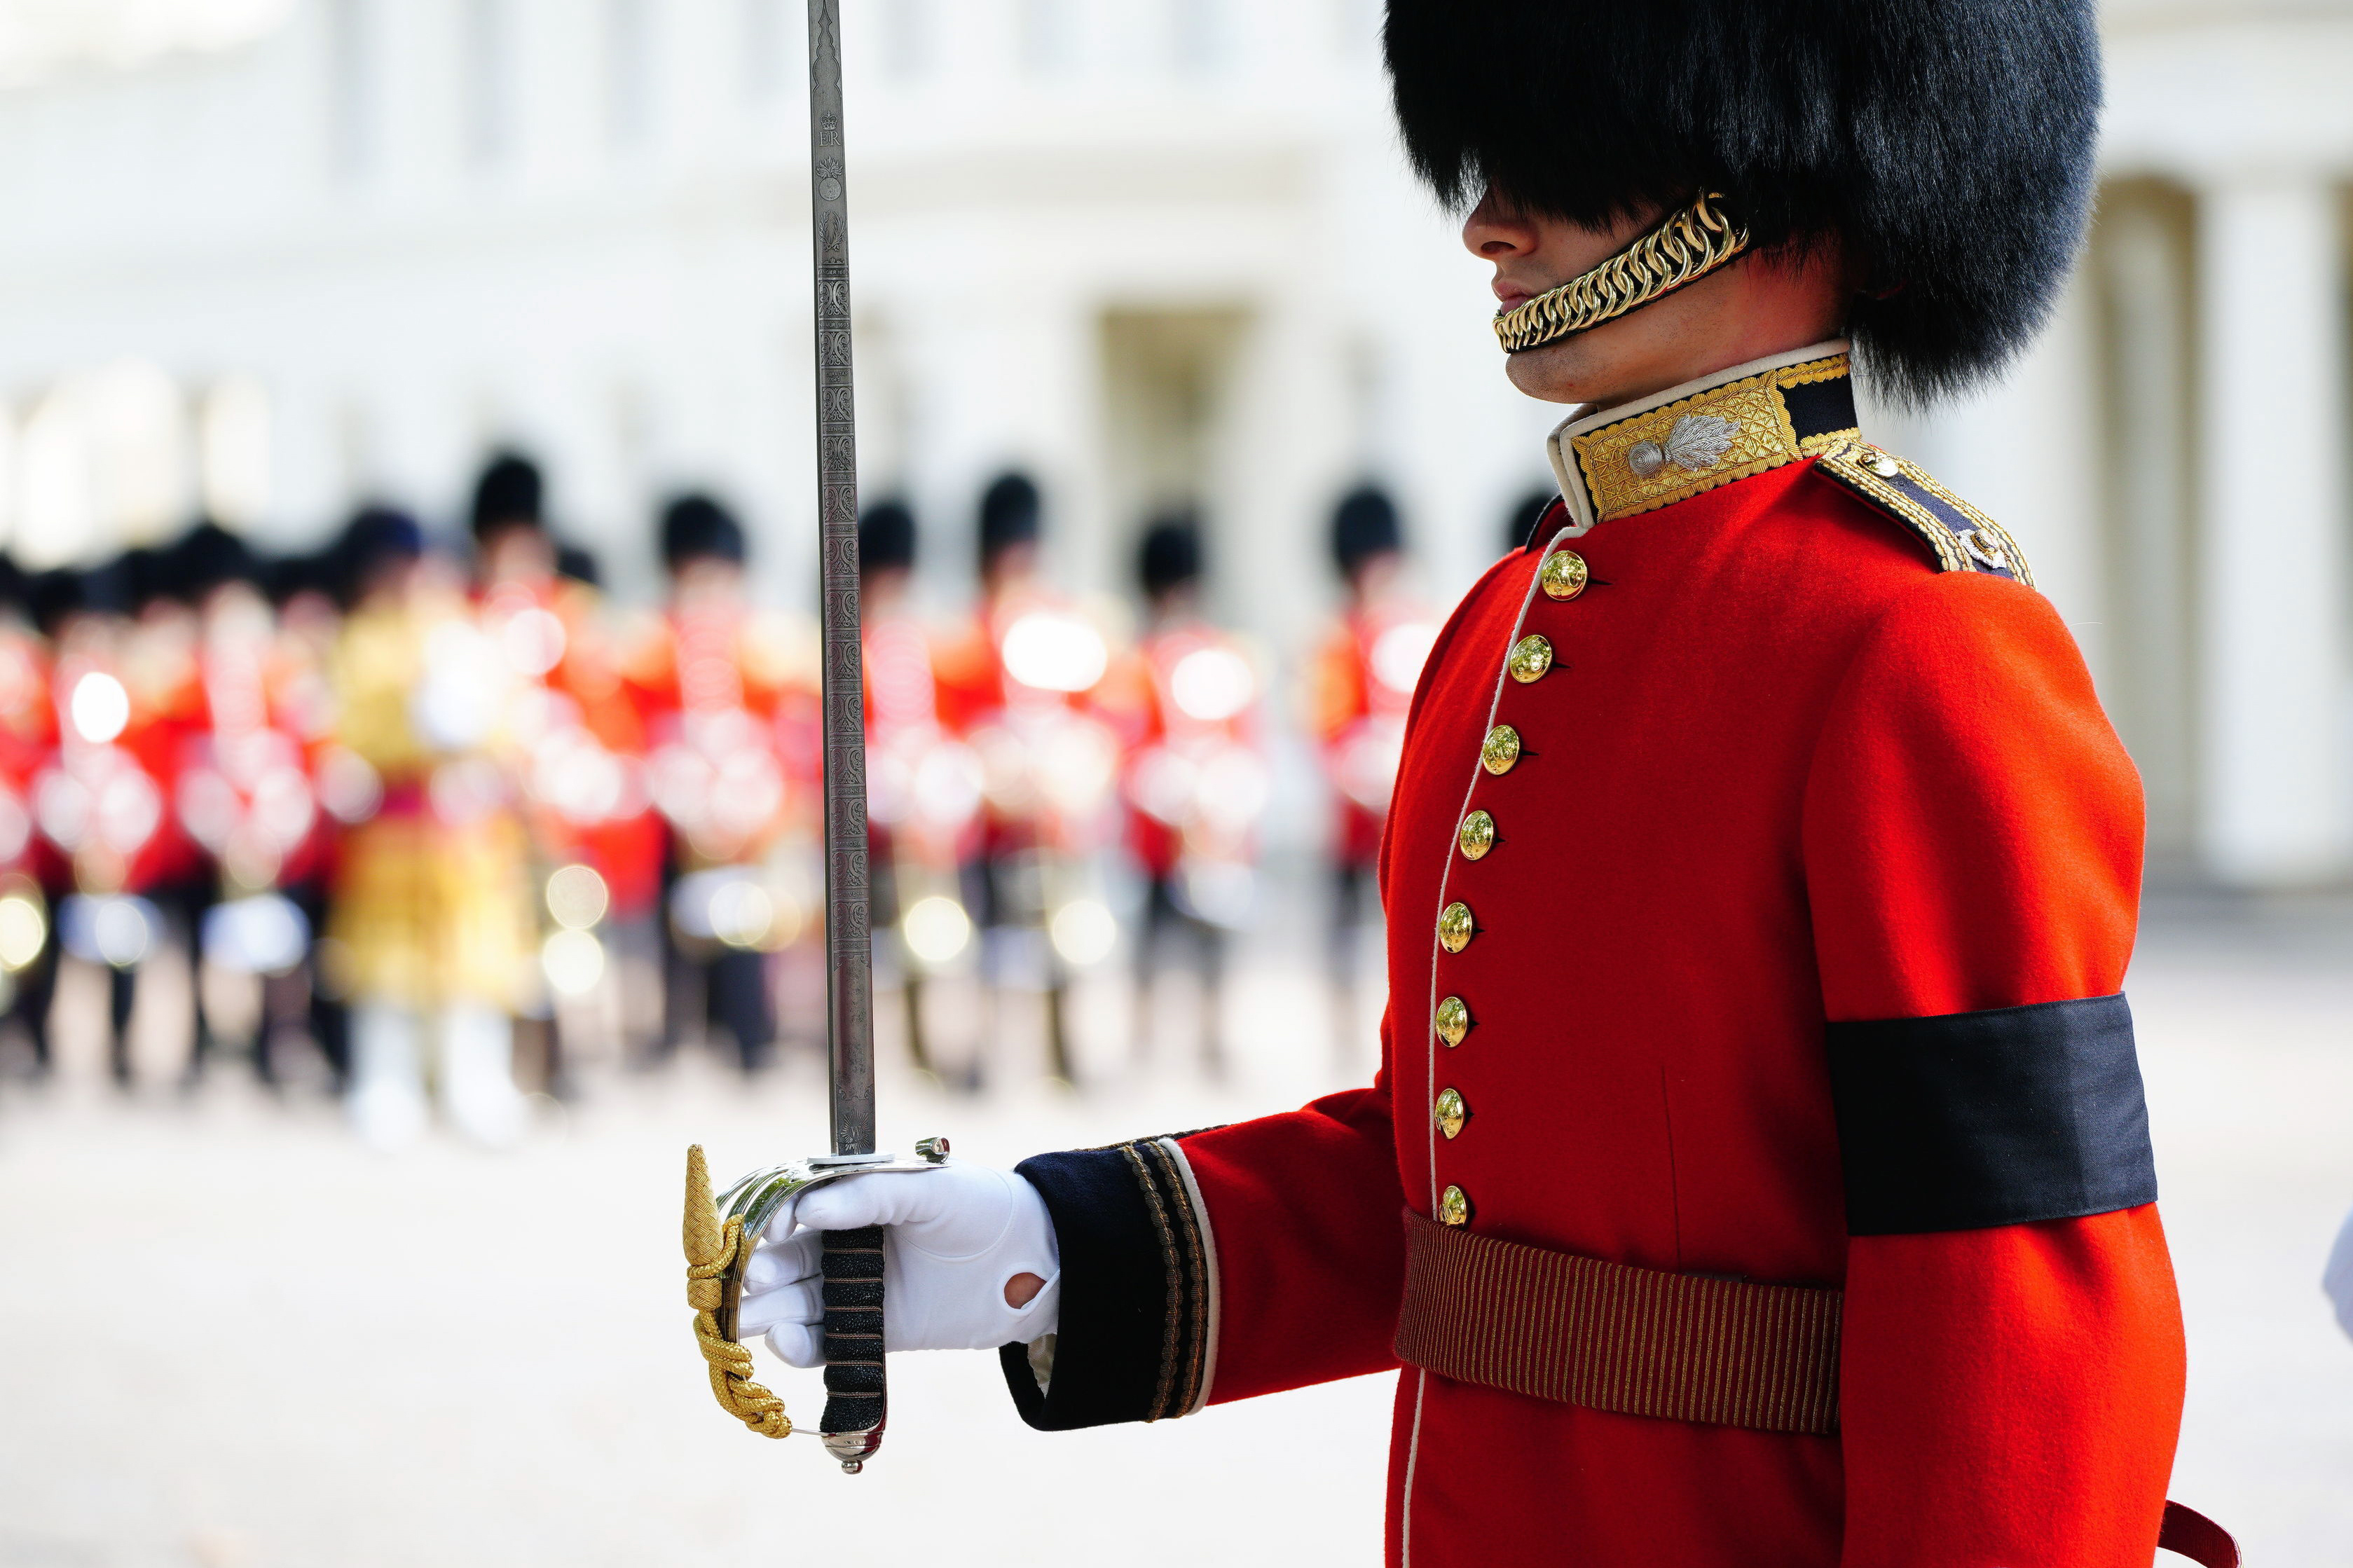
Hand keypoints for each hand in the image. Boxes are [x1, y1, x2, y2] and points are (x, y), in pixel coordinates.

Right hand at [738, 1159, 1059, 1367]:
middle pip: (784, 1260)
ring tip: (744, 1321)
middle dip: (758, 1273)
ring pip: (794, 1303)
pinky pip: (824, 1342)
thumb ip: (867, 1195)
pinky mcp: (872, 1331)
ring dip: (765, 1312)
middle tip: (743, 1285)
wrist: (1033, 1260)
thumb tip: (803, 1207)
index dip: (771, 1220)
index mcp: (852, 1200)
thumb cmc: (980, 1206)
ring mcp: (856, 1290)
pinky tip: (784, 1342)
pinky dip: (800, 1346)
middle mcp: (844, 1245)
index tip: (766, 1232)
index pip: (794, 1209)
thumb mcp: (926, 1189)